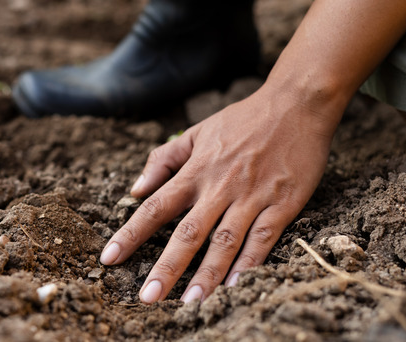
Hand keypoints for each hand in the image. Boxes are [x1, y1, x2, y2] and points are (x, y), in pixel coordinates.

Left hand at [99, 83, 337, 302]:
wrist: (296, 104)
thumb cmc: (243, 119)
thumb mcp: (198, 131)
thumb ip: (165, 159)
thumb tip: (135, 188)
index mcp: (196, 170)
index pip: (155, 206)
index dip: (131, 234)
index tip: (109, 258)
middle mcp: (219, 186)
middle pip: (188, 232)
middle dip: (166, 266)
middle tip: (147, 297)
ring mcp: (252, 196)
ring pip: (225, 241)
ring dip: (207, 274)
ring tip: (190, 302)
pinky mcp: (282, 203)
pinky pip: (263, 238)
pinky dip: (249, 263)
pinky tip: (235, 286)